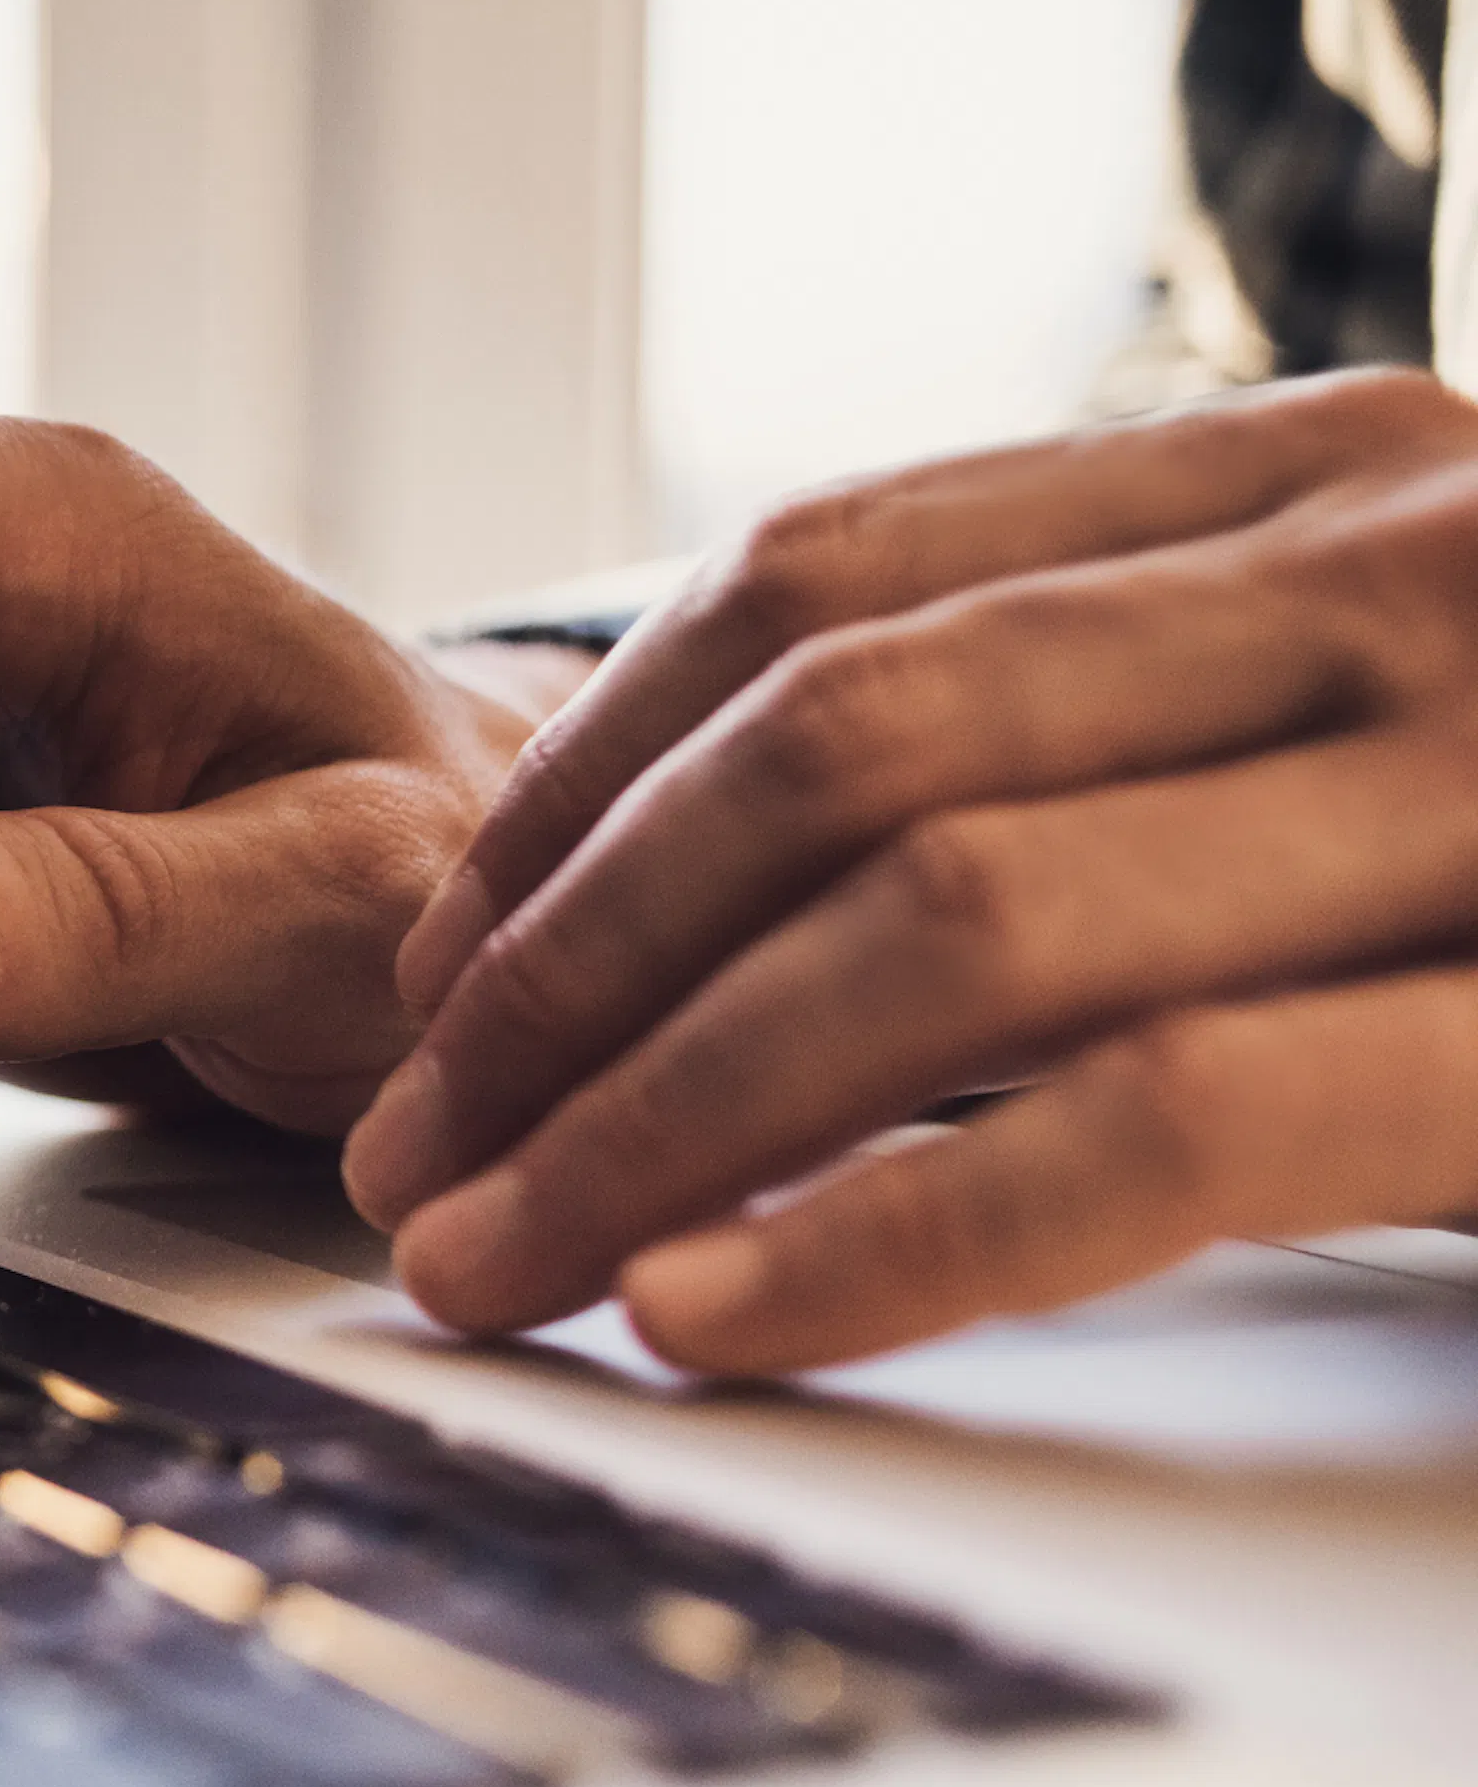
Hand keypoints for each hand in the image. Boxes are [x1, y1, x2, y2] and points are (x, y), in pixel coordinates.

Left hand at [340, 367, 1477, 1373]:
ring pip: (948, 921)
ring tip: (485, 1260)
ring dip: (652, 1119)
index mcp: (1326, 472)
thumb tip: (705, 901)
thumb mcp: (1373, 724)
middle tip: (408, 1156)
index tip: (427, 969)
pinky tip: (702, 1314)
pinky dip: (888, 1231)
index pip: (830, 577)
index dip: (575, 780)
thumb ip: (1112, 731)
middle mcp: (1412, 568)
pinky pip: (1157, 1120)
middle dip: (563, 971)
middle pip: (841, 747)